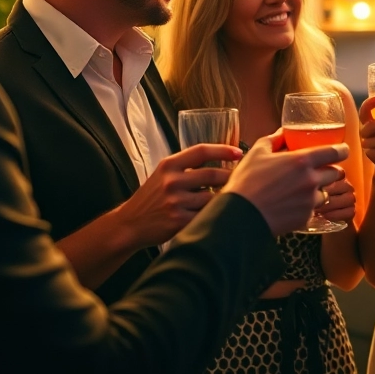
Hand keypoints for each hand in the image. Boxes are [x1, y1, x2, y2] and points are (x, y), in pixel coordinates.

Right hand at [114, 144, 240, 247]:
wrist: (131, 223)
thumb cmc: (152, 197)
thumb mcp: (163, 174)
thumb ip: (187, 167)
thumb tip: (222, 160)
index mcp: (169, 165)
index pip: (201, 151)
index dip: (223, 150)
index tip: (239, 152)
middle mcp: (172, 181)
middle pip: (213, 174)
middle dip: (231, 177)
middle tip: (243, 178)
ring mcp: (175, 202)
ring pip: (213, 197)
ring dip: (226, 197)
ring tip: (234, 197)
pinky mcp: (179, 221)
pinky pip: (206, 215)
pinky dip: (215, 214)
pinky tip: (220, 214)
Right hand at [225, 130, 348, 235]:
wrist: (240, 215)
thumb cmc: (247, 181)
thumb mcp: (257, 152)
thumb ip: (274, 140)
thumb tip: (284, 132)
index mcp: (302, 161)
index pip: (335, 153)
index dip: (342, 150)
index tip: (341, 150)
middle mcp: (311, 180)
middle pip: (336, 174)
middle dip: (331, 171)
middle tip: (320, 170)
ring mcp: (310, 201)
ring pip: (325, 193)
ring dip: (318, 190)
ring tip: (302, 190)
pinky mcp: (305, 217)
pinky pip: (313, 209)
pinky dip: (306, 206)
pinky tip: (291, 204)